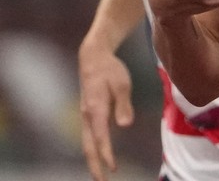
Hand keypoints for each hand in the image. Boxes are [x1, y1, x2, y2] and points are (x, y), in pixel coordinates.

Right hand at [78, 45, 132, 180]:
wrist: (93, 58)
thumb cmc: (110, 70)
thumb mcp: (122, 83)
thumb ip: (124, 105)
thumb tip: (125, 125)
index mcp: (95, 109)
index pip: (101, 138)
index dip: (106, 155)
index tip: (113, 168)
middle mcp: (87, 116)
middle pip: (88, 146)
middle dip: (95, 166)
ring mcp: (85, 115)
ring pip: (86, 143)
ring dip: (92, 160)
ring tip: (100, 176)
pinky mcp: (87, 114)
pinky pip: (88, 137)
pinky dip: (92, 150)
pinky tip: (99, 157)